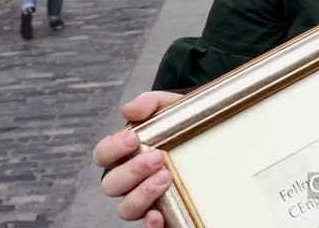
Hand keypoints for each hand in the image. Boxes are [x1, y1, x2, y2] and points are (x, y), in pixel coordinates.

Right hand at [94, 91, 183, 225]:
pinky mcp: (164, 214)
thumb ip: (149, 103)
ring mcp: (145, 199)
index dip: (111, 149)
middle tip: (158, 157)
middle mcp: (129, 180)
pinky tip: (159, 215)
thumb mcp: (171, 107)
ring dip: (141, 194)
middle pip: (111, 185)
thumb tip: (128, 111)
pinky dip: (149, 225)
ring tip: (167, 177)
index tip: (134, 138)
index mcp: (125, 154)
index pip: (102, 155)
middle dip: (131, 171)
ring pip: (125, 209)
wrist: (216, 135)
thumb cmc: (185, 122)